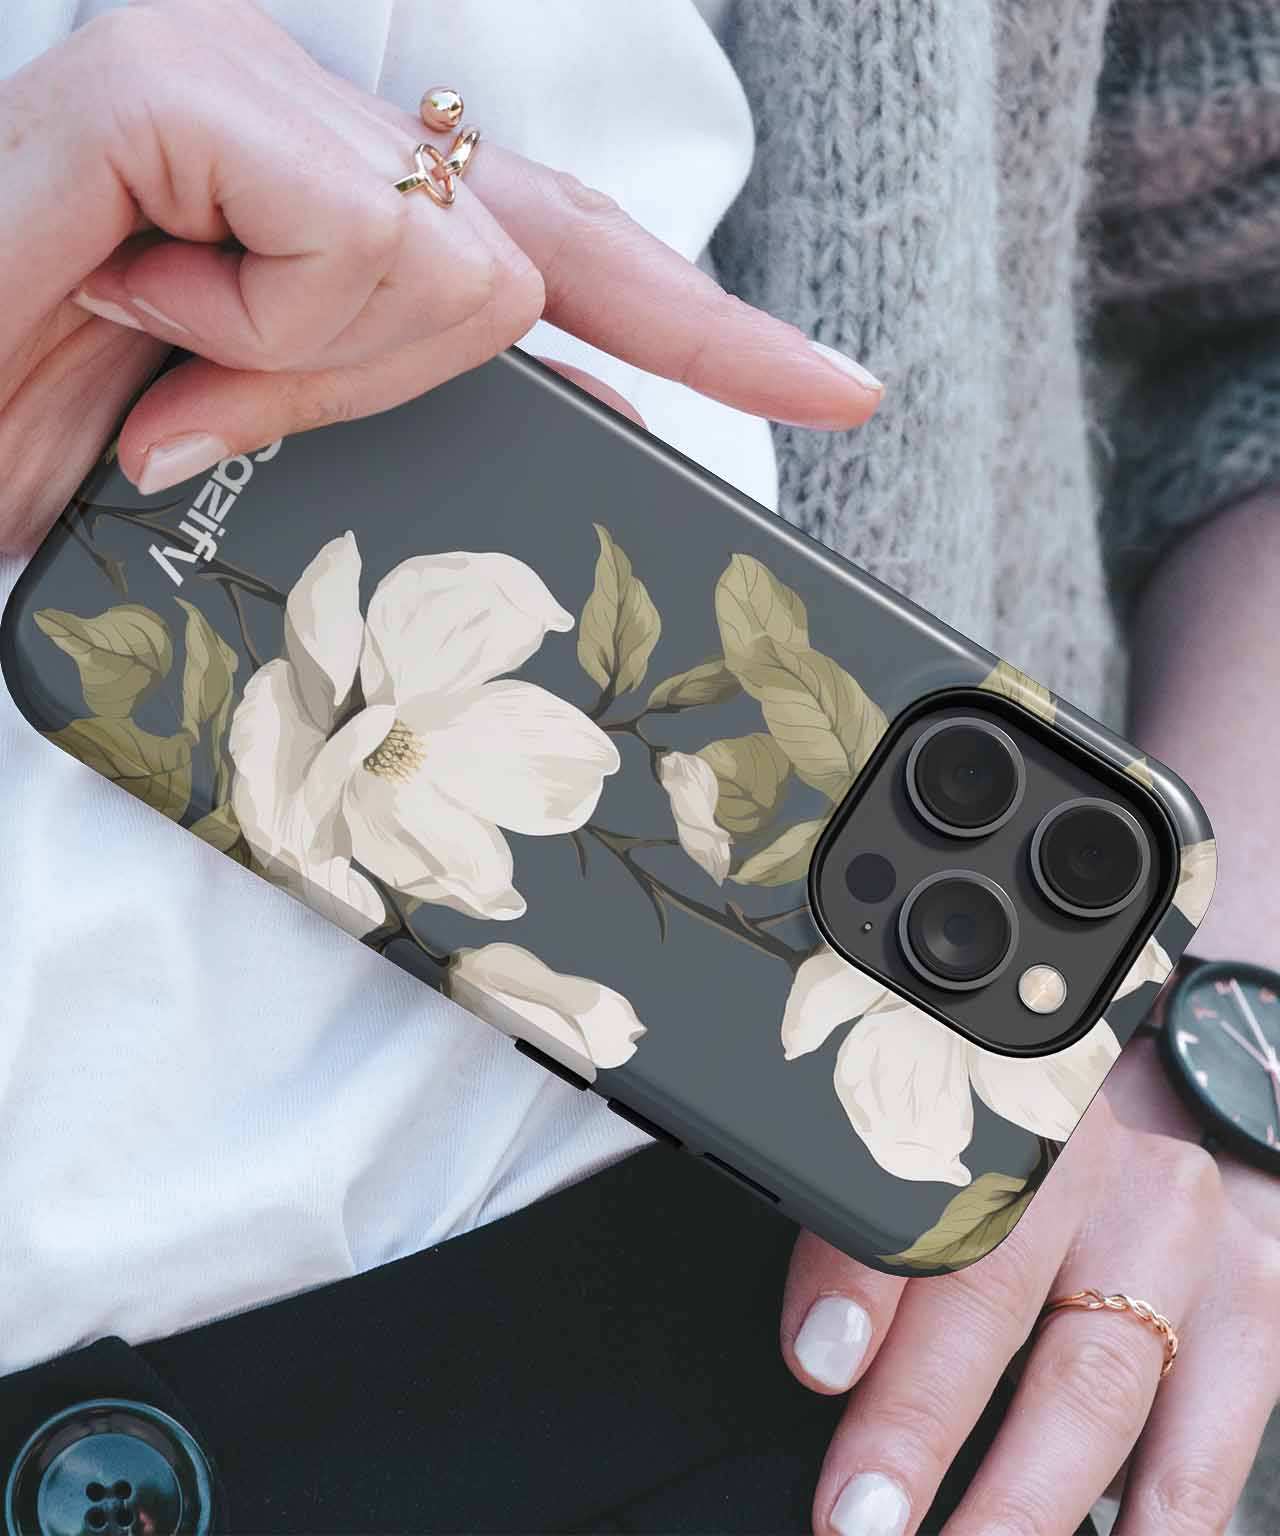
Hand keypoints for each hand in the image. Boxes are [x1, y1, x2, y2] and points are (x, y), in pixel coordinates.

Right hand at [0, 0, 881, 554]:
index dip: (706, 325)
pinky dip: (257, 329)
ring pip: (457, 268)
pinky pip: (350, 242)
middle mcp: (305, 110)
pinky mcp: (169, 83)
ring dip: (307, 370)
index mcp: (337, 194)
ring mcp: (241, 79)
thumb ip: (403, 406)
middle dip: (410, 377)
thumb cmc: (59, 438)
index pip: (569, 247)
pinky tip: (142, 304)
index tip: (836, 390)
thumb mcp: (270, 449)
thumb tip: (570, 397)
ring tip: (162, 350)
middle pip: (531, 265)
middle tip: (237, 391)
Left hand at [780, 1049, 1279, 1534]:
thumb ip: (874, 1215)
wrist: (1178, 1100)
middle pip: (996, 1285)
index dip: (860, 1274)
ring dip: (1022, 1494)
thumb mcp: (945, 1141)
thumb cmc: (1021, 1145)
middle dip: (920, 1416)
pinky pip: (1208, 1432)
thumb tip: (820, 1345)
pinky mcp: (1248, 1299)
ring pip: (1096, 1377)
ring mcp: (1177, 1231)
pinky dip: (1156, 1519)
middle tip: (858, 1516)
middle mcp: (1088, 1154)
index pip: (915, 1182)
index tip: (817, 1361)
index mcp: (987, 1103)